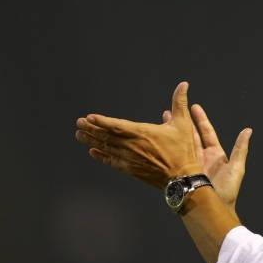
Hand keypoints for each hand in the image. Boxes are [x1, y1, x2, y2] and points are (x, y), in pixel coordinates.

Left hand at [75, 82, 201, 188]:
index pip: (116, 125)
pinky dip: (101, 156)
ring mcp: (130, 159)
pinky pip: (112, 162)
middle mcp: (132, 146)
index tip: (89, 117)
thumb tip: (184, 84)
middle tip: (79, 123)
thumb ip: (180, 102)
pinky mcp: (131, 170)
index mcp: (143, 133)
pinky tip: (93, 152)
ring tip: (79, 135)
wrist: (182, 178)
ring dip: (92, 141)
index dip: (101, 121)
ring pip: (107, 148)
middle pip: (107, 136)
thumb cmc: (183, 150)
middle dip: (91, 129)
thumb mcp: (184, 123)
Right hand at [162, 104, 251, 212]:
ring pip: (181, 144)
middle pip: (191, 136)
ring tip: (163, 120)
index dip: (200, 119)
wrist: (212, 211)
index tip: (194, 106)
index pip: (206, 132)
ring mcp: (190, 164)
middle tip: (172, 111)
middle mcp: (201, 157)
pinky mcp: (180, 173)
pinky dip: (167, 147)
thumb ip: (241, 149)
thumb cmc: (227, 192)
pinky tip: (158, 140)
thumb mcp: (236, 169)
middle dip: (183, 123)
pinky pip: (173, 157)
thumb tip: (248, 130)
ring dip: (173, 132)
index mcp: (215, 154)